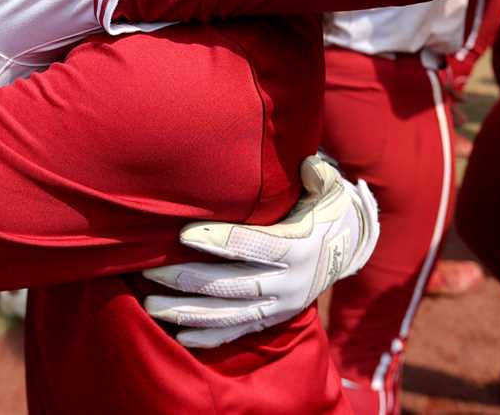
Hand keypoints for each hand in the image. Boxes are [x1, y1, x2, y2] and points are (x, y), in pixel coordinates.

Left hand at [141, 156, 378, 347]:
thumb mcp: (328, 191)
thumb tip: (306, 162)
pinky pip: (239, 331)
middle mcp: (290, 282)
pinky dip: (210, 337)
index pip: (254, 246)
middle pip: (234, 285)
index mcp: (299, 248)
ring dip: (189, 312)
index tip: (183, 234)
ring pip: (231, 314)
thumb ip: (317, 175)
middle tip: (151, 271)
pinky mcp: (275, 319)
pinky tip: (180, 336)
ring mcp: (281, 306)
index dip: (219, 240)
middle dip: (190, 280)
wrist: (348, 249)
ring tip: (151, 306)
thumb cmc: (325, 211)